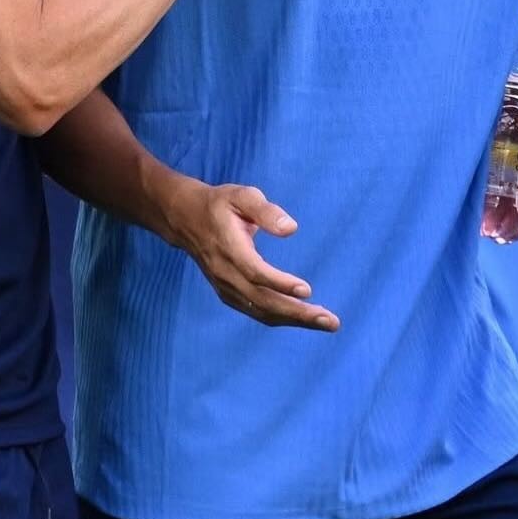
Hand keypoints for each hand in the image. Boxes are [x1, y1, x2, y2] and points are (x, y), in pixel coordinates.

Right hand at [163, 177, 340, 331]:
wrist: (186, 219)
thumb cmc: (220, 204)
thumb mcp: (242, 196)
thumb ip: (266, 210)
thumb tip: (291, 229)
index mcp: (229, 248)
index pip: (255, 272)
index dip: (280, 283)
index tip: (307, 289)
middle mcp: (226, 273)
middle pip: (262, 300)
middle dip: (297, 313)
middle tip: (331, 321)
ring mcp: (225, 287)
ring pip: (261, 311)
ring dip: (294, 319)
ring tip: (326, 323)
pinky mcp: (228, 293)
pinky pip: (256, 311)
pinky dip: (280, 318)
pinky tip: (302, 319)